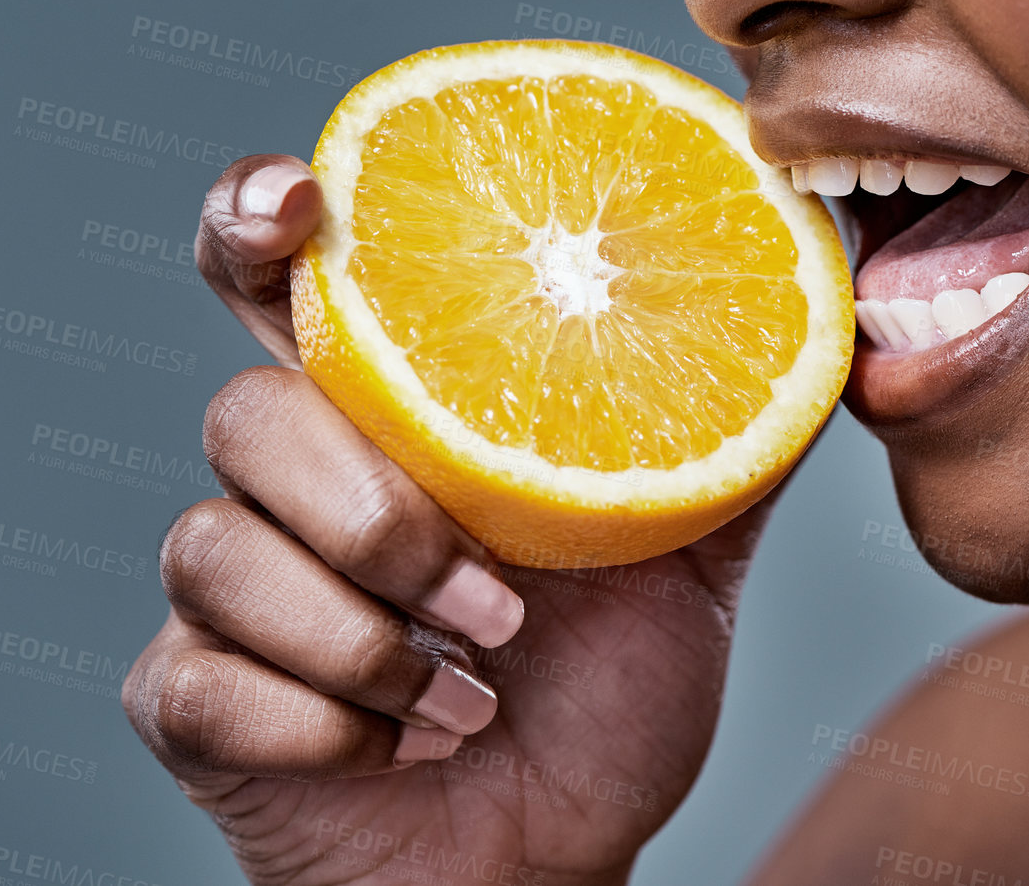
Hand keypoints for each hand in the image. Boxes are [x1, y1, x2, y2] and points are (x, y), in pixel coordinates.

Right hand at [123, 155, 779, 885]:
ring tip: (475, 689)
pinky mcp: (194, 698)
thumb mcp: (688, 553)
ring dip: (364, 634)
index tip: (301, 208)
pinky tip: (409, 746)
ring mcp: (231, 588)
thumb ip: (732, 430)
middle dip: (376, 514)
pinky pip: (200, 681)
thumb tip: (835, 305)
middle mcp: (291, 478)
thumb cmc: (602, 694)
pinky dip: (324, 726)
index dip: (256, 215)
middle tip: (499, 603)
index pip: (274, 274)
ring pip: (217, 548)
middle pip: (247, 412)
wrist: (557, 855)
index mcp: (389, 410)